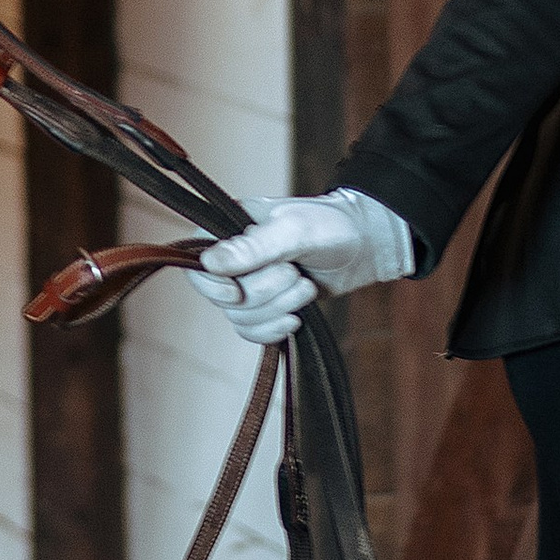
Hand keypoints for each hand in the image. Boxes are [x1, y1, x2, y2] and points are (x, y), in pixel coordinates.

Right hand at [189, 188, 417, 345]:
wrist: (363, 245)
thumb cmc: (331, 226)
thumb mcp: (295, 230)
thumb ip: (254, 247)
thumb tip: (210, 263)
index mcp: (229, 228)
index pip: (197, 265)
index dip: (213, 286)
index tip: (236, 292)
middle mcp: (233, 258)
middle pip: (223, 298)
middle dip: (264, 293)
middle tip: (295, 274)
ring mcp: (248, 284)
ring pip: (240, 318)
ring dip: (276, 309)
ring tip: (305, 288)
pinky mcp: (266, 306)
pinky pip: (253, 332)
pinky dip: (274, 330)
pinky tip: (295, 319)